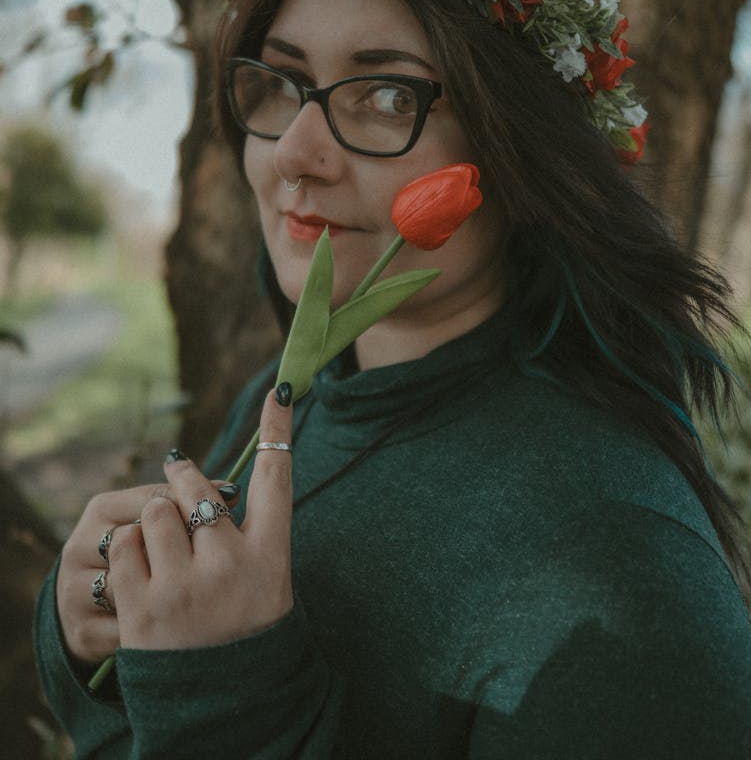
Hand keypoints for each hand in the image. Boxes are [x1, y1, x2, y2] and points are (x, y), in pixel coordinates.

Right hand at [56, 471, 242, 665]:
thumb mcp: (155, 522)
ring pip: (132, 589)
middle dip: (179, 554)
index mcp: (103, 509)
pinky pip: (128, 630)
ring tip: (196, 597)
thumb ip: (186, 504)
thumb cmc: (141, 554)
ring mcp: (76, 590)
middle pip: (141, 543)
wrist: (93, 610)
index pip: (155, 500)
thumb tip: (232, 492)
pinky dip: (155, 633)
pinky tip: (176, 628)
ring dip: (165, 597)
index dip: (197, 506)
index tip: (234, 506)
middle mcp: (81, 546)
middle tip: (212, 562)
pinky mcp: (82, 631)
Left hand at [109, 388, 293, 650]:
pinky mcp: (144, 606)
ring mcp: (186, 588)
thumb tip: (210, 485)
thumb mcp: (266, 581)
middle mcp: (231, 567)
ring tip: (164, 552)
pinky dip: (130, 552)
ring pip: (156, 512)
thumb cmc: (245, 629)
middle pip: (197, 489)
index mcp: (271, 559)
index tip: (279, 391)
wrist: (221, 703)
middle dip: (182, 480)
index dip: (278, 432)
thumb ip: (247, 533)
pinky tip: (143, 576)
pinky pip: (127, 544)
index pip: (277, 480)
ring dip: (154, 523)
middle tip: (177, 478)